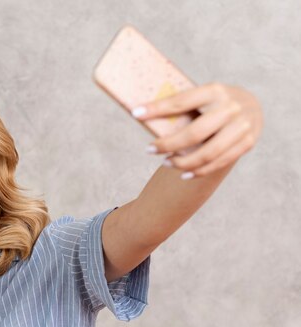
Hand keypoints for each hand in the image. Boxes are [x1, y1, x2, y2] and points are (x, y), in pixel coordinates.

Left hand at [135, 82, 263, 178]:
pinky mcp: (247, 142)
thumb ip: (181, 105)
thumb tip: (142, 113)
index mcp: (215, 90)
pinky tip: (183, 173)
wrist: (252, 105)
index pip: (181, 101)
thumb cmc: (215, 102)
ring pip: (207, 153)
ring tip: (165, 162)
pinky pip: (219, 163)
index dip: (157, 108)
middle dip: (168, 144)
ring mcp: (242, 126)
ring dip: (182, 162)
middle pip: (194, 133)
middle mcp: (231, 108)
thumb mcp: (202, 95)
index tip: (136, 114)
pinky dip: (198, 171)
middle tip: (149, 149)